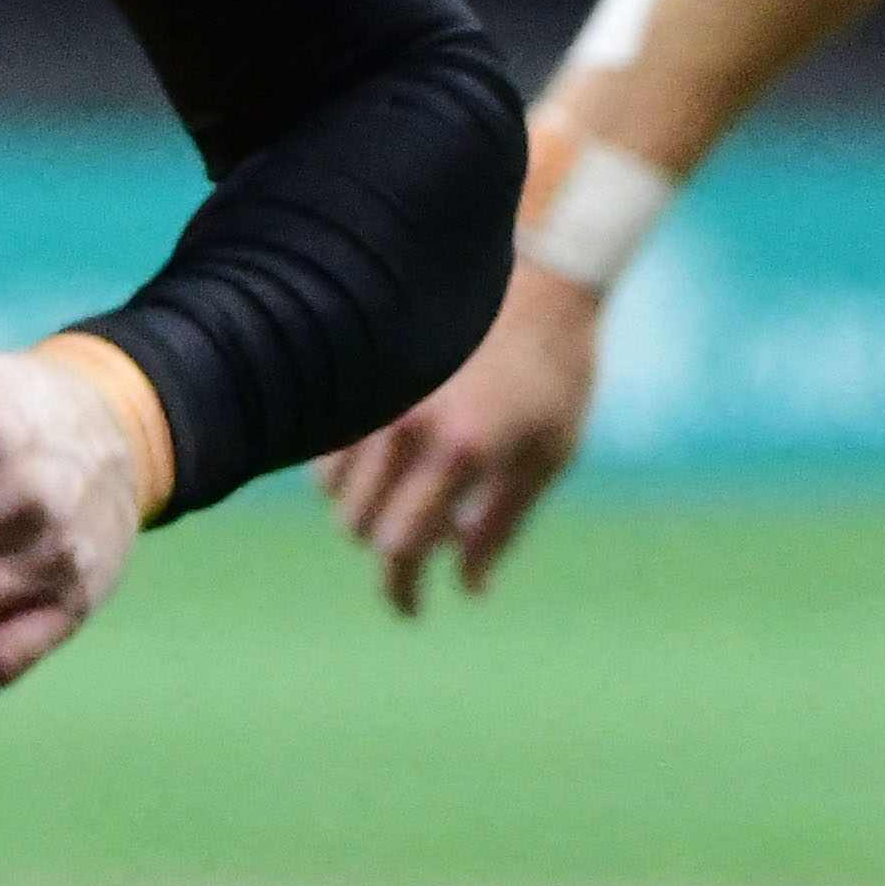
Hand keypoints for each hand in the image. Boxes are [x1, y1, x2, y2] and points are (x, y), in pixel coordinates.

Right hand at [332, 265, 604, 615]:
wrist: (540, 275)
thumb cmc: (557, 371)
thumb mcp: (549, 456)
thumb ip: (501, 526)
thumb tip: (467, 586)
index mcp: (463, 449)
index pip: (402, 547)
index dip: (402, 591)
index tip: (412, 610)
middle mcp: (408, 424)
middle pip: (360, 528)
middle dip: (391, 551)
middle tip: (430, 546)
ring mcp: (379, 394)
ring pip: (336, 492)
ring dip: (368, 513)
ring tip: (412, 501)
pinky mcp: (361, 373)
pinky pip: (328, 448)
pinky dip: (348, 474)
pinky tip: (387, 468)